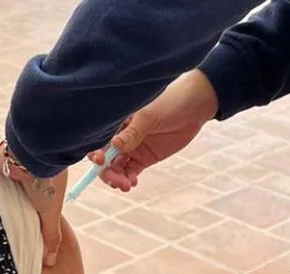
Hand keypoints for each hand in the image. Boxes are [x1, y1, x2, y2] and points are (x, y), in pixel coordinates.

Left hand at [0, 123, 67, 266]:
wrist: (37, 156)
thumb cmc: (46, 181)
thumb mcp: (49, 212)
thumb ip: (50, 233)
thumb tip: (51, 261)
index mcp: (36, 173)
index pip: (24, 178)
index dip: (19, 180)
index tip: (12, 188)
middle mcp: (23, 158)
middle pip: (8, 161)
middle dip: (1, 164)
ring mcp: (11, 148)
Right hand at [90, 69, 218, 190]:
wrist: (193, 107)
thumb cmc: (168, 104)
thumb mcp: (149, 117)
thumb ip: (132, 133)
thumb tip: (113, 145)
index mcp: (117, 122)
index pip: (99, 140)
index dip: (95, 152)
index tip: (99, 161)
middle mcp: (122, 136)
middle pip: (106, 158)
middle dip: (107, 172)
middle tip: (116, 182)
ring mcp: (134, 147)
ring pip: (118, 167)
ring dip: (118, 178)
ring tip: (126, 185)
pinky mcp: (146, 157)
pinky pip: (132, 170)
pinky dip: (129, 178)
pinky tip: (132, 182)